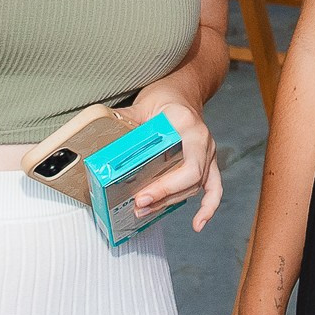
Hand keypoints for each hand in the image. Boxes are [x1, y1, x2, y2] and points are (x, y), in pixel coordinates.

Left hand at [123, 93, 222, 231]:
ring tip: (145, 211)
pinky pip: (214, 187)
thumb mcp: (142, 105)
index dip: (165, 185)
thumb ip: (124, 120)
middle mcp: (204, 141)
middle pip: (190, 179)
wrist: (184, 91)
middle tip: (138, 206)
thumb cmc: (165, 97)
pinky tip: (198, 224)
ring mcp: (208, 153)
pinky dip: (209, 207)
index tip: (142, 196)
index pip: (186, 163)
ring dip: (172, 202)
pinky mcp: (207, 162)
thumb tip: (99, 132)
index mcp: (189, 127)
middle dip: (164, 196)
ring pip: (195, 186)